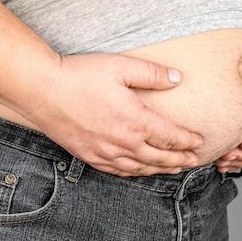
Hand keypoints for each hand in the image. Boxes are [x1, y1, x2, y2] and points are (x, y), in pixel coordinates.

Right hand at [24, 53, 202, 176]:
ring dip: (160, 169)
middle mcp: (123, 142)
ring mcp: (104, 152)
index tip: (201, 143)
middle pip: (159, 157)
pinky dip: (134, 173)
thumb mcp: (122, 67)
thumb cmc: (81, 75)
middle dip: (180, 159)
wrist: (41, 89)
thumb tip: (178, 78)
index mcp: (135, 121)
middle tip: (195, 161)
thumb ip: (153, 74)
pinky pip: (117, 171)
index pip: (171, 137)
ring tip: (175, 169)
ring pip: (140, 168)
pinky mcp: (88, 155)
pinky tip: (140, 171)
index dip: (188, 141)